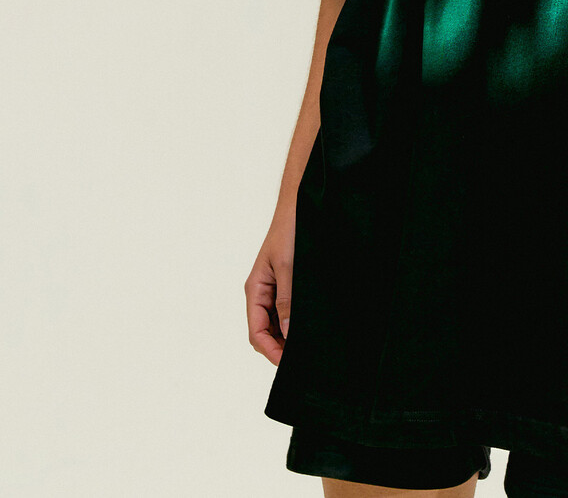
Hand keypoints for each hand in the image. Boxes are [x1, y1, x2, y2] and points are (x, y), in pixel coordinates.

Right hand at [245, 209, 294, 365]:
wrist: (301, 204)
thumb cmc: (290, 231)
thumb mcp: (288, 267)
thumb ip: (286, 300)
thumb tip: (288, 333)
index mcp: (255, 290)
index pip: (256, 333)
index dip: (270, 351)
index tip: (289, 363)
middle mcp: (263, 292)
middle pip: (266, 332)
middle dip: (280, 347)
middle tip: (304, 359)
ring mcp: (275, 288)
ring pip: (278, 323)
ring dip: (289, 336)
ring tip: (309, 345)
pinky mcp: (288, 282)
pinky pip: (288, 309)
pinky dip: (296, 321)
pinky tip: (311, 325)